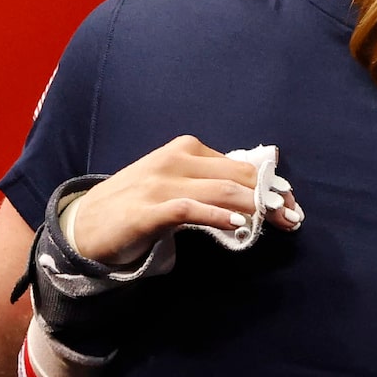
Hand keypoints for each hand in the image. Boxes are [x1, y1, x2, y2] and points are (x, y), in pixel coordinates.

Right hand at [68, 135, 301, 265]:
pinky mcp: (147, 210)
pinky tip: (238, 226)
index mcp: (184, 150)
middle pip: (235, 176)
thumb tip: (253, 195)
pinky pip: (189, 209)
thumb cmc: (133, 207)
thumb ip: (207, 185)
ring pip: (218, 190)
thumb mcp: (173, 186)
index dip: (269, 183)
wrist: (83, 225)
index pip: (238, 164)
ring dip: (253, 207)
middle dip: (268, 196)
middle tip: (293, 216)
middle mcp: (174, 160)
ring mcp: (158, 184)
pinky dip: (216, 216)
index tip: (291, 202)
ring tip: (277, 220)